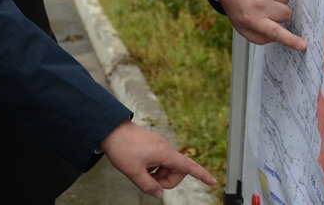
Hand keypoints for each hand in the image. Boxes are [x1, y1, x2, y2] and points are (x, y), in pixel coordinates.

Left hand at [100, 120, 215, 199]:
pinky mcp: (153, 145)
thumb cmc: (121, 147)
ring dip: (158, 175)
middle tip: (149, 183)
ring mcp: (159, 145)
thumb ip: (148, 186)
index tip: (213, 182)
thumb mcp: (133, 172)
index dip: (202, 175)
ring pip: (167, 167)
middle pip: (177, 171)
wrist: (110, 129)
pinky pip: (159, 161)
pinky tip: (140, 166)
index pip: (189, 166)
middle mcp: (165, 147)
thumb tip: (159, 194)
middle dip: (166, 181)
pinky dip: (153, 168)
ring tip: (141, 172)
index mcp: (164, 153)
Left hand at [216, 0, 306, 50]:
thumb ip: (260, 37)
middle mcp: (259, 4)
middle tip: (267, 7)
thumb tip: (278, 38)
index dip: (291, 39)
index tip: (303, 45)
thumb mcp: (242, 26)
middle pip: (287, 14)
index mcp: (252, 19)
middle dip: (279, 12)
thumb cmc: (236, 4)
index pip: (275, 32)